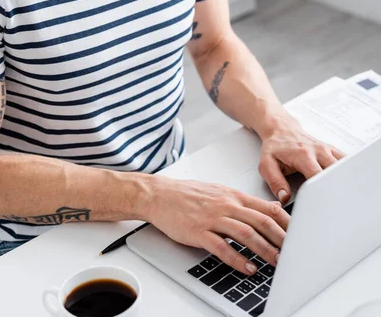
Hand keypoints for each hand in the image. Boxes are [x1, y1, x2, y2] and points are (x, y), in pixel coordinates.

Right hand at [146, 176, 290, 275]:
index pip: (267, 208)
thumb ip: (241, 202)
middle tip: (294, 253)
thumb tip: (265, 211)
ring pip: (246, 234)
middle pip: (261, 221)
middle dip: (281, 239)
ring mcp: (213, 218)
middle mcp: (226, 205)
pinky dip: (238, 259)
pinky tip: (248, 267)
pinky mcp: (199, 231)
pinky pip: (222, 247)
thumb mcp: (219, 192)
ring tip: (276, 263)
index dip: (286, 223)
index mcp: (234, 196)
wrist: (160, 194)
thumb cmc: (189, 195)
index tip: (299, 235)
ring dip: (264, 250)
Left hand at [258, 115, 345, 203]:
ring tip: (343, 194)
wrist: (281, 129)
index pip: (318, 176)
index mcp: (303, 155)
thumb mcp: (266, 164)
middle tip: (336, 203)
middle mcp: (318, 151)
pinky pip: (346, 161)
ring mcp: (327, 150)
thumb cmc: (275, 146)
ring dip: (345, 180)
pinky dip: (348, 171)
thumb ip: (275, 182)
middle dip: (337, 188)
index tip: (323, 203)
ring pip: (345, 166)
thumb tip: (284, 197)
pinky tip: (346, 181)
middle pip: (336, 172)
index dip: (322, 192)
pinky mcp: (332, 150)